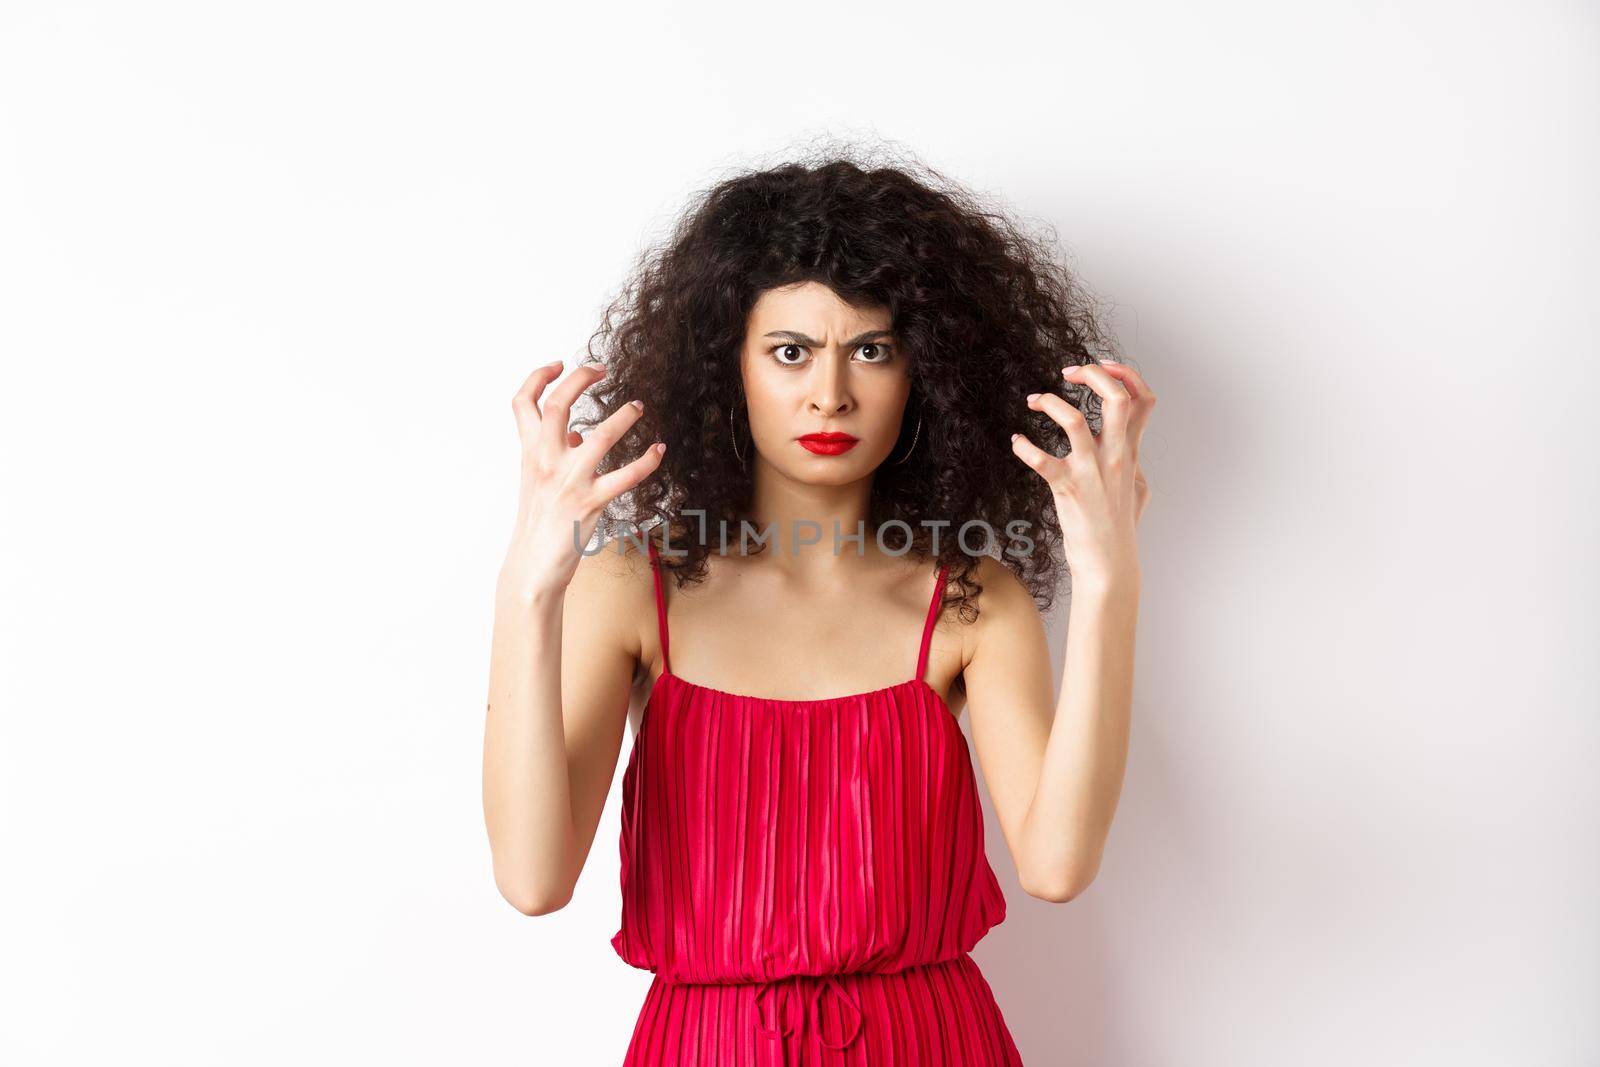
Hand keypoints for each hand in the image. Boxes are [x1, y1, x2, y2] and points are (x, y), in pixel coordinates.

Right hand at [497, 361, 665, 602]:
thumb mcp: (538, 482)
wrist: (532, 564)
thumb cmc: (539, 522)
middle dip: (580, 380)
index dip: (538, 378)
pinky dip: (647, 461)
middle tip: (601, 370)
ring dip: (623, 417)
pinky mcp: (590, 504)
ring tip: (638, 406)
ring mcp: (568, 482)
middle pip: (557, 406)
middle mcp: (545, 462)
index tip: (558, 364)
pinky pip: (626, 477)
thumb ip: (555, 454)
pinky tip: (659, 451)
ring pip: (600, 436)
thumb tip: (578, 436)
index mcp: (529, 453)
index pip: (523, 404)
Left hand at [1011, 359, 1156, 585]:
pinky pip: (1040, 459)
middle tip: (1069, 373)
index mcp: (1131, 452)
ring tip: (1033, 400)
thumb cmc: (1120, 528)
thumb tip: (1132, 451)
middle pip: (1116, 398)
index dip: (1126, 375)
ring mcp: (1091, 471)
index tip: (1102, 368)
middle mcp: (1115, 456)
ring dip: (1049, 402)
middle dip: (1094, 373)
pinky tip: (1017, 442)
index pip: (1144, 399)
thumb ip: (1135, 463)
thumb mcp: (1139, 489)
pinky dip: (1024, 446)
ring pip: (1073, 420)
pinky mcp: (1067, 488)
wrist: (1109, 564)